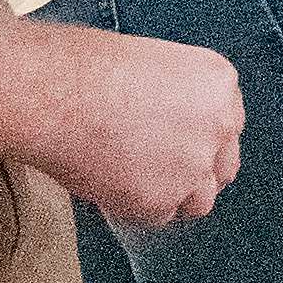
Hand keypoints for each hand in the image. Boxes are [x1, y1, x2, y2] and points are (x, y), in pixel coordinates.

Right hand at [14, 27, 244, 229]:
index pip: (228, 126)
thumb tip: (168, 127)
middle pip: (223, 167)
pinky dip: (135, 207)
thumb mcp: (151, 65)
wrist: (54, 94)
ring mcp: (194, 167)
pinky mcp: (162, 201)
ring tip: (132, 180)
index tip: (181, 144)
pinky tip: (110, 183)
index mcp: (218, 84)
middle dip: (198, 173)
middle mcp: (219, 126)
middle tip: (162, 171)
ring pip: (198, 201)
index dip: (202, 139)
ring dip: (172, 197)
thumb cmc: (86, 68)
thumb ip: (176, 100)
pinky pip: (157, 216)